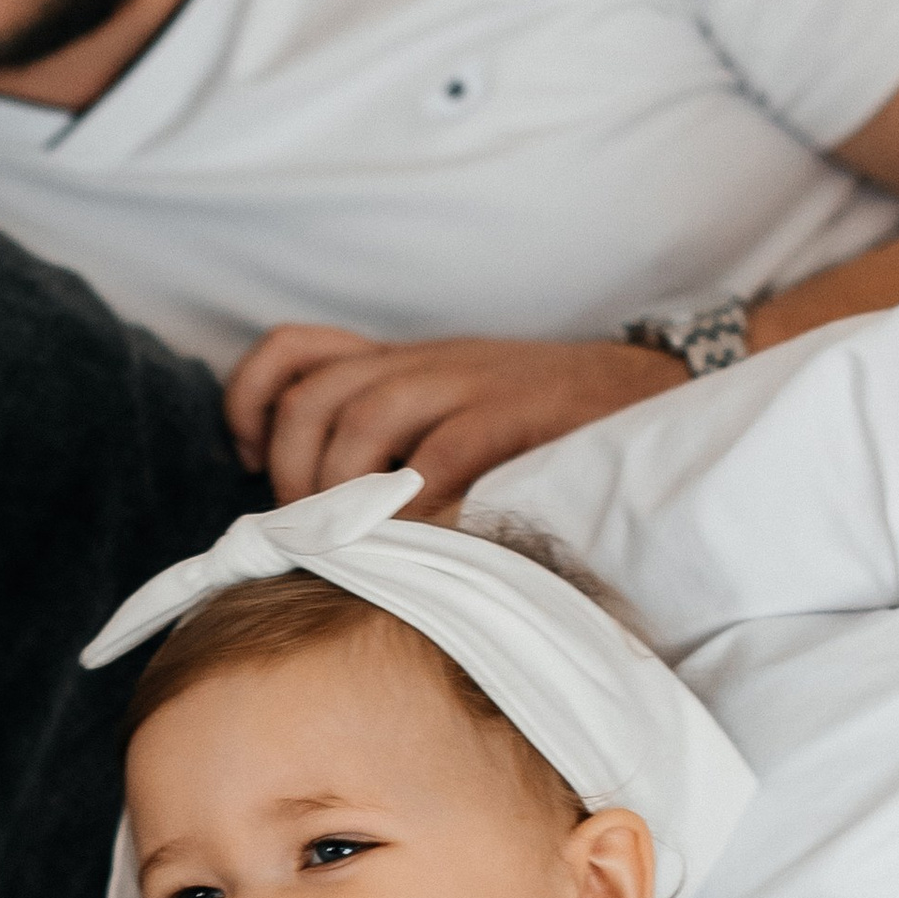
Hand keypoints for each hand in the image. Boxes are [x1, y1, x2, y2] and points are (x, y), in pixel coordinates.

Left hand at [224, 324, 681, 507]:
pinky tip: (420, 545)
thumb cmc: (545, 426)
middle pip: (311, 400)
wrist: (649, 395)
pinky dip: (415, 506)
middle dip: (295, 478)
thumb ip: (396, 440)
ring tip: (360, 547)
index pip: (292, 350)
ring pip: (360, 422)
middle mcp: (421, 364)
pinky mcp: (512, 413)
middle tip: (317, 536)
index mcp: (400, 362)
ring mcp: (466, 384)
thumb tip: (320, 514)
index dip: (249, 400)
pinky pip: (438, 457)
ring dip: (343, 495)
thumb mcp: (455, 412)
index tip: (248, 459)